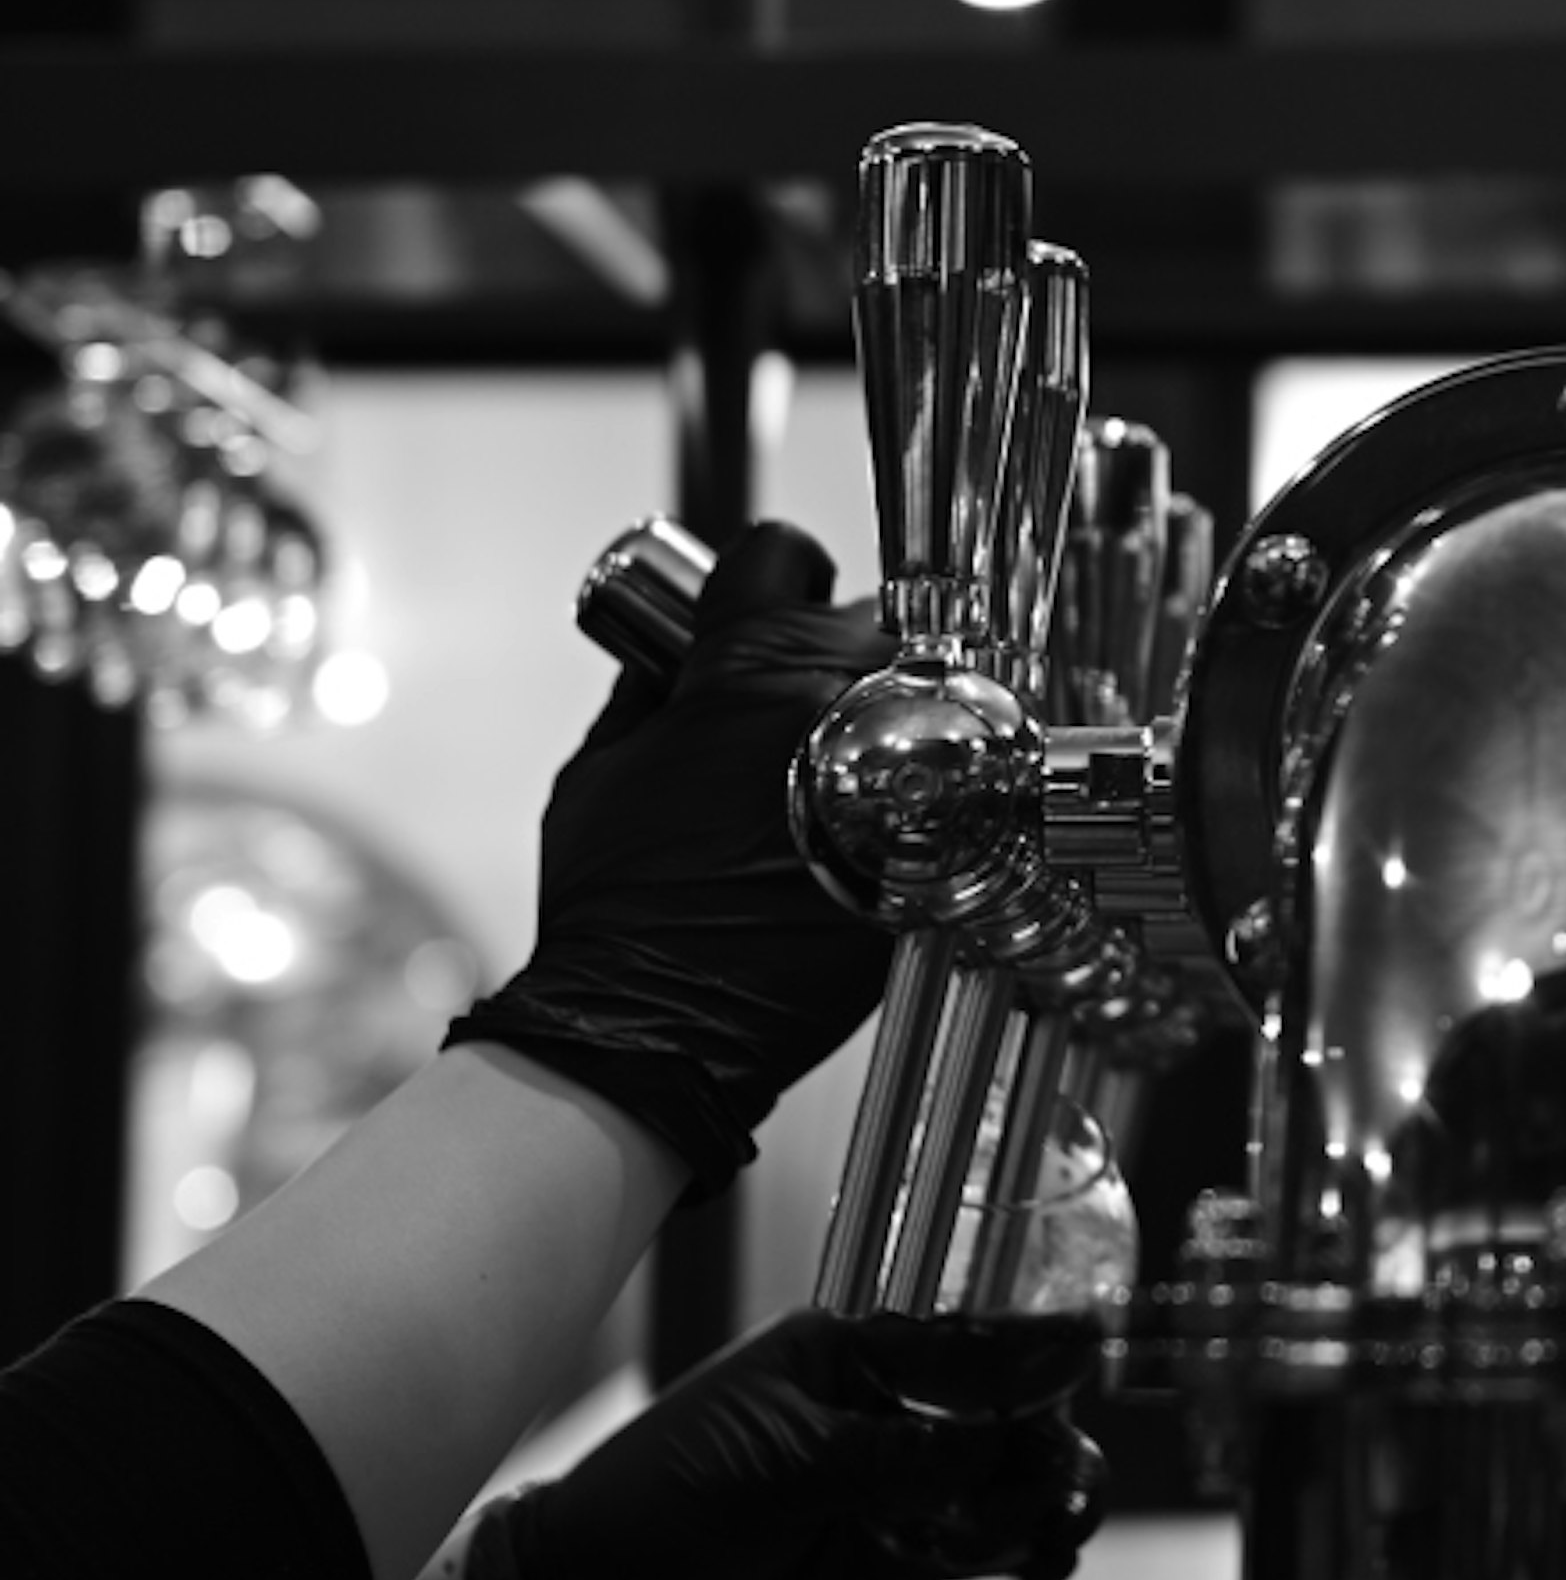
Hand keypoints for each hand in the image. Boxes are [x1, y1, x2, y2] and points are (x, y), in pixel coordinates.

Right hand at [445, 520, 895, 1196]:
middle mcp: (840, 703)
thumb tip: (682, 649)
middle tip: (792, 713)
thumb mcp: (604, 764)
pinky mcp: (939, 841)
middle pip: (861, 621)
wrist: (653, 1025)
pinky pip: (946, 777)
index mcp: (750, 666)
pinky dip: (919, 788)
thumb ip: (655, 686)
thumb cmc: (616, 904)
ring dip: (884, 718)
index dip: (764, 581)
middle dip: (826, 656)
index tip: (763, 609)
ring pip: (917, 692)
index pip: (785, 554)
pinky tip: (869, 826)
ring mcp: (903, 769)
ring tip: (836, 775)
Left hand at [460, 1309, 1107, 1579]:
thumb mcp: (780, 1463)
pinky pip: (990, 1545)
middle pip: (1005, 1409)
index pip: (960, 1339)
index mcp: (852, 1352)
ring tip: (1055, 1527)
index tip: (1088, 1344)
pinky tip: (1040, 1564)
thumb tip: (1003, 1442)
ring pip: (1010, 1480)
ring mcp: (904, 1487)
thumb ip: (897, 1456)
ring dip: (1048, 1495)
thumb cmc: (669, 1498)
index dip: (1027, 1346)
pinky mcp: (906, 1558)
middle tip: (1059, 1473)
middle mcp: (892, 1411)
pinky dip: (1026, 1550)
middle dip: (1047, 1434)